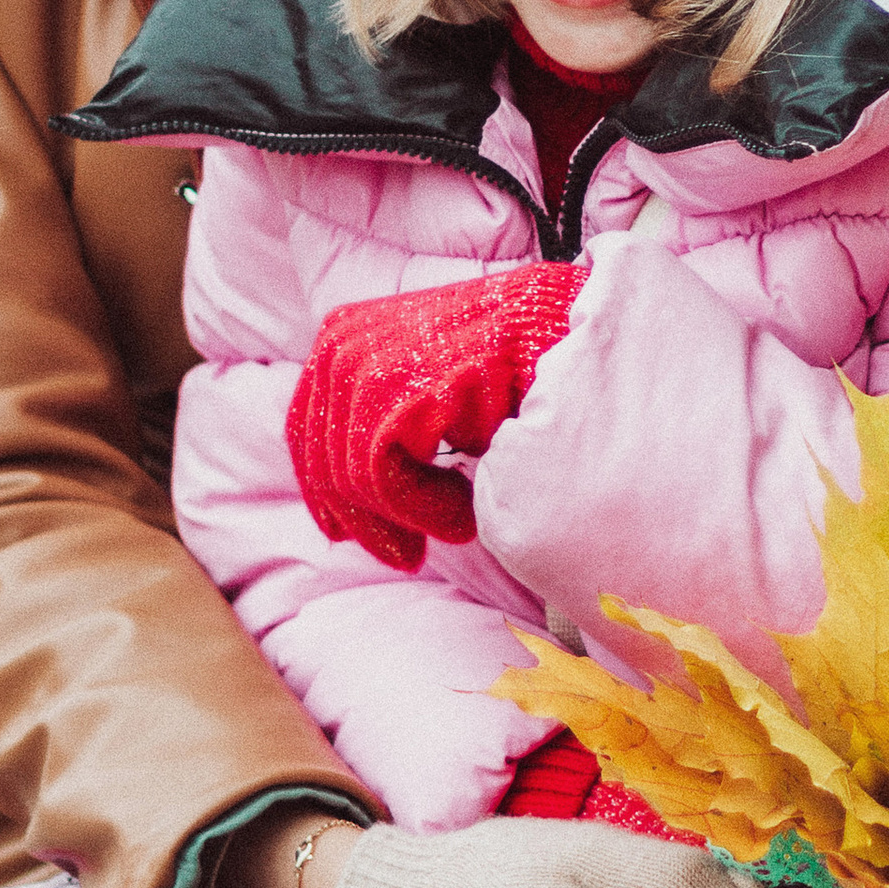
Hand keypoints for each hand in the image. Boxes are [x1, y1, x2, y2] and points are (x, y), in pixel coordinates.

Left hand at [286, 264, 583, 570]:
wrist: (581, 334)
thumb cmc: (519, 368)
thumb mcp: (435, 399)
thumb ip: (386, 431)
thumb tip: (343, 513)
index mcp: (346, 334)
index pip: (307, 429)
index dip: (327, 494)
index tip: (358, 537)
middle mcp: (346, 339)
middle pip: (324, 458)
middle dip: (366, 518)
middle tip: (414, 553)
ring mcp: (369, 356)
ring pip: (354, 475)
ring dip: (410, 516)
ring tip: (462, 521)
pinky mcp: (405, 382)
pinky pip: (381, 476)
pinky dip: (425, 510)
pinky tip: (465, 516)